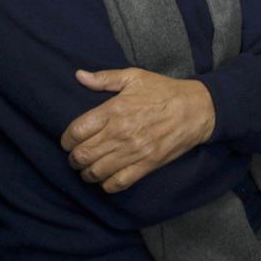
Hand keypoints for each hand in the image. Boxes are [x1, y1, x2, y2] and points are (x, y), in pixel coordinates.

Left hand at [60, 67, 215, 193]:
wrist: (195, 109)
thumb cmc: (163, 91)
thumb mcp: (134, 76)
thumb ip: (104, 78)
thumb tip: (79, 76)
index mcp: (114, 110)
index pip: (77, 131)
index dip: (66, 140)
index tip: (67, 142)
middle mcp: (120, 133)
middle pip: (83, 154)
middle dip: (74, 158)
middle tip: (75, 157)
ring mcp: (133, 152)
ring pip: (97, 171)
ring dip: (86, 173)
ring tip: (87, 169)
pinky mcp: (146, 165)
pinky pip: (118, 183)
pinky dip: (106, 185)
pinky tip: (105, 179)